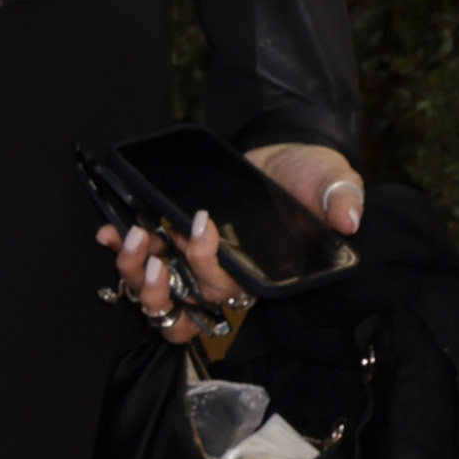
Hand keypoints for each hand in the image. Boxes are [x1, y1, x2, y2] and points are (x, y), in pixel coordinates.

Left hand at [96, 142, 365, 335]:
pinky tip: (108, 232)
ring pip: (158, 293)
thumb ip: (340, 198)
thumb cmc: (311, 175)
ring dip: (132, 271)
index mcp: (261, 273)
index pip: (227, 290)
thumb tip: (350, 219)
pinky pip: (144, 263)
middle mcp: (225, 275)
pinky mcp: (177, 244)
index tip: (201, 223)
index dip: (205, 268)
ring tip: (128, 237)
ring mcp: (197, 263)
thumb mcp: (332, 180)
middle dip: (158, 288)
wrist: (286, 154)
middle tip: (151, 252)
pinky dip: (121, 251)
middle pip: (185, 304)